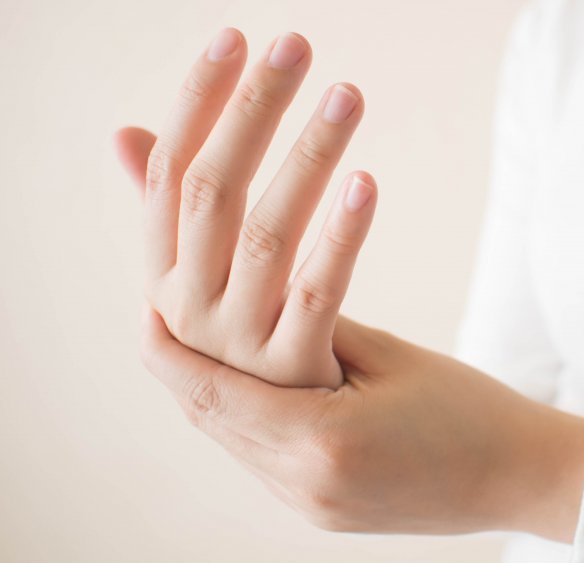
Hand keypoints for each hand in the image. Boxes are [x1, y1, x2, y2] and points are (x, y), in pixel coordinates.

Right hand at [114, 28, 372, 387]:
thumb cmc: (297, 364)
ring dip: (305, 155)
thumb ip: (184, 223)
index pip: (168, 181)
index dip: (196, 106)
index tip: (234, 38)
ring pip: (265, 236)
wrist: (357, 465)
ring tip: (347, 94)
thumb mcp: (229, 295)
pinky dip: (340, 234)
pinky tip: (365, 179)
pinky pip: (317, 297)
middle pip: (210, 196)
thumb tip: (127, 135)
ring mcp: (242, 361)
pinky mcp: (302, 388)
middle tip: (295, 43)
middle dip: (250, 112)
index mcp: (170, 292)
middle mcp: (190, 325)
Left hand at [138, 304, 583, 541]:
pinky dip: (247, 418)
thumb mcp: (392, 358)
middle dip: (180, 366)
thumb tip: (265, 294)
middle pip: (212, 419)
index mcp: (322, 440)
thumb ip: (318, 331)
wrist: (526, 478)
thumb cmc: (474, 411)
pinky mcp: (325, 512)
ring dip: (211, 393)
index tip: (143, 303)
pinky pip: (263, 460)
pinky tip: (253, 387)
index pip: (213, 391)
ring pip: (233, 442)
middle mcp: (305, 484)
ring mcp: (313, 507)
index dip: (169, 348)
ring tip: (196, 345)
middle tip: (157, 313)